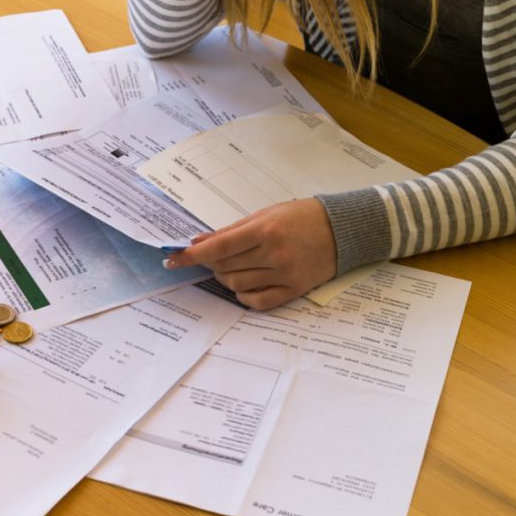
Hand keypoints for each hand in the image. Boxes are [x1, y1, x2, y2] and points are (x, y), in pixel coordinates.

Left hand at [164, 199, 337, 309]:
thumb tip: (200, 241)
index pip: (220, 246)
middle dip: (211, 264)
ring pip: (238, 285)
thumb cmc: (301, 216)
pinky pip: (258, 302)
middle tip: (211, 257)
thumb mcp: (266, 214)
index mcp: (266, 230)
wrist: (342, 229)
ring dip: (225, 277)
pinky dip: (243, 295)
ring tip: (230, 266)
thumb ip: (232, 229)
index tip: (173, 259)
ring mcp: (285, 274)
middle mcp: (274, 253)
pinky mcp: (294, 290)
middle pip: (226, 268)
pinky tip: (243, 283)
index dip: (193, 255)